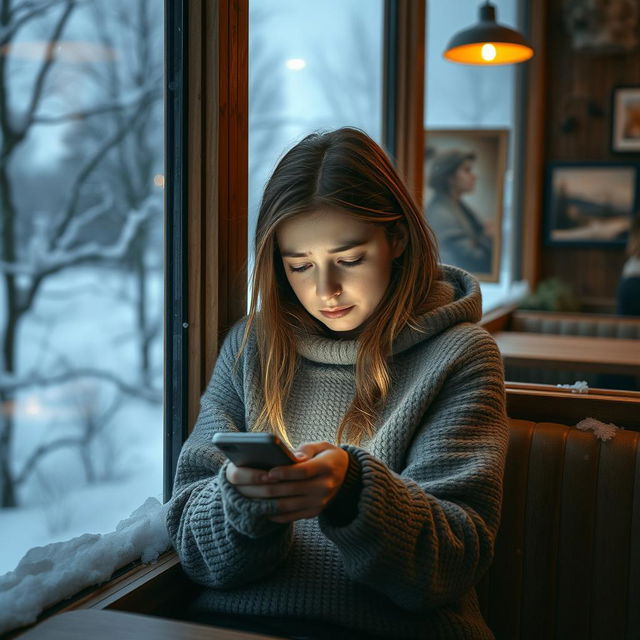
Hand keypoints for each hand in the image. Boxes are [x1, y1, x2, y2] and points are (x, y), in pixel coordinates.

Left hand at [225, 441, 348, 522]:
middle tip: (249, 485)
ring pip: (289, 505)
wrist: (347, 476)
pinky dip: (275, 514)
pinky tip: (261, 508)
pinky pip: (292, 516)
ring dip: (268, 502)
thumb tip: (293, 457)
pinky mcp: (314, 512)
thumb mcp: (322, 446)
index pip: (303, 472)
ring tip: (250, 497)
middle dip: (268, 488)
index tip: (268, 472)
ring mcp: (320, 502)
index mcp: (326, 467)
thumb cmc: (327, 456)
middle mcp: (324, 487)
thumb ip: (306, 449)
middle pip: (292, 490)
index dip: (285, 473)